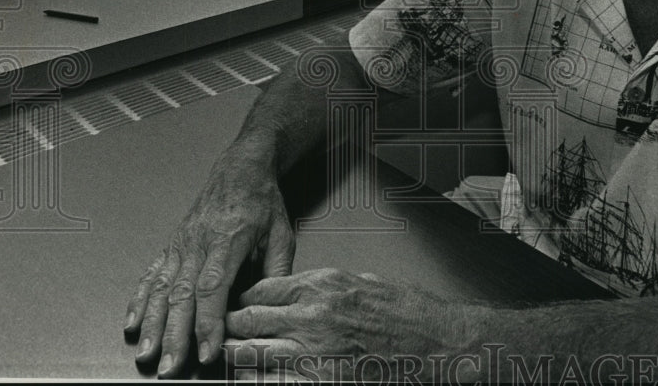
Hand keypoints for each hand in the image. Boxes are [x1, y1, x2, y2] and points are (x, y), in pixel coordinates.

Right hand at [123, 152, 295, 376]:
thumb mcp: (282, 233)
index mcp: (229, 239)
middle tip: (170, 367)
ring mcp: (182, 244)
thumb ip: (277, 271)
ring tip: (147, 353)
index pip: (213, 287)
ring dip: (153, 324)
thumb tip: (270, 306)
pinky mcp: (172, 244)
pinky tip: (133, 322)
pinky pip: (153, 274)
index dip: (208, 322)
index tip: (208, 350)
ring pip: (163, 288)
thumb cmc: (262, 200)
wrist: (241, 169)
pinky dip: (140, 299)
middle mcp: (199, 243)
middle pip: (183, 294)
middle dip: (175, 335)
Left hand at [223, 269, 469, 380]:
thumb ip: (321, 287)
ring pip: (253, 355)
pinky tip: (251, 382)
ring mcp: (314, 354)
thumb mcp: (359, 282)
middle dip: (231, 327)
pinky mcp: (321, 383)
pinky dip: (257, 383)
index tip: (236, 305)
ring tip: (229, 359)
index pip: (262, 290)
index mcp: (322, 286)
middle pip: (250, 321)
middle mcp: (312, 317)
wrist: (435, 344)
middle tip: (222, 332)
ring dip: (237, 357)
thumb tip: (290, 294)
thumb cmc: (405, 312)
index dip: (242, 300)